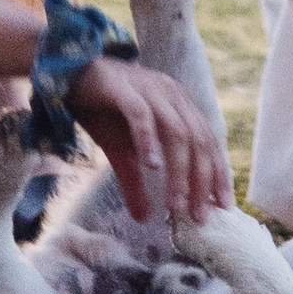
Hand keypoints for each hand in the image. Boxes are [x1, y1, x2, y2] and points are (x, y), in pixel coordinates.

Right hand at [71, 59, 233, 226]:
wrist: (70, 75)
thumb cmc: (103, 110)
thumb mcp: (121, 152)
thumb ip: (135, 182)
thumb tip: (143, 218)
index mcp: (180, 106)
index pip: (208, 143)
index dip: (217, 174)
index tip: (221, 206)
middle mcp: (171, 96)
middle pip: (197, 141)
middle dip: (201, 181)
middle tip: (199, 215)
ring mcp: (149, 89)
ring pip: (176, 132)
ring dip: (179, 171)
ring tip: (176, 203)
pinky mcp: (123, 89)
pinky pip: (141, 115)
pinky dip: (148, 140)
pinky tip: (151, 166)